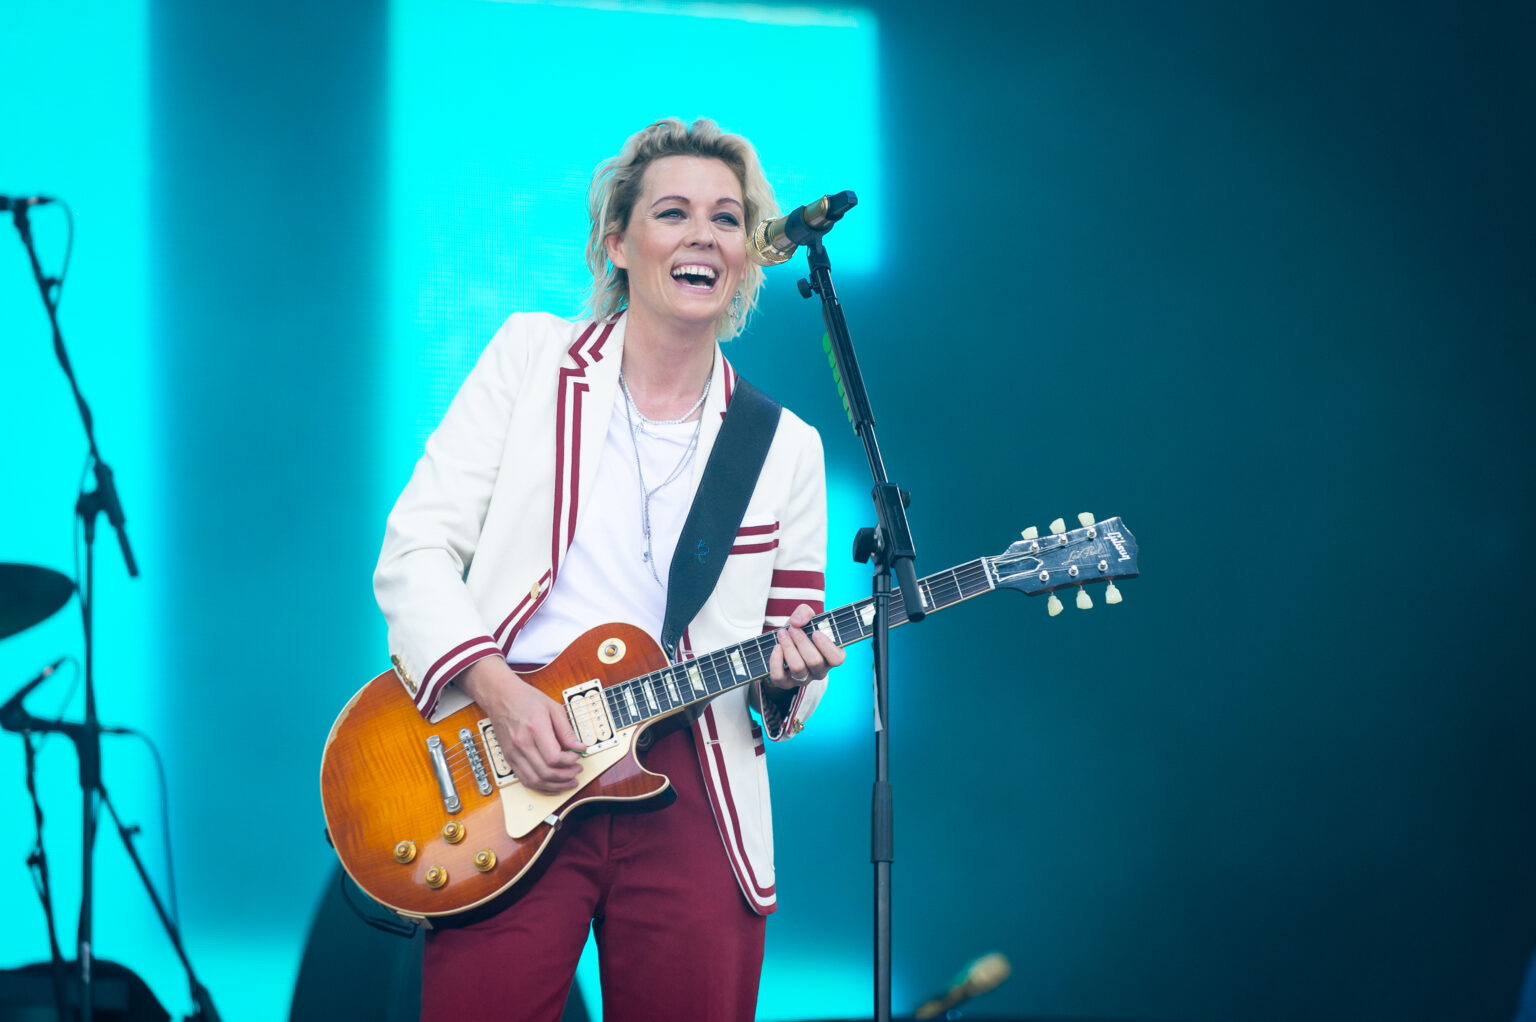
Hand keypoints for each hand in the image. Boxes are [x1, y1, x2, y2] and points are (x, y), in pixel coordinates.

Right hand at [457, 658, 585, 793]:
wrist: (500, 697)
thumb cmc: (526, 699)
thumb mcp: (553, 708)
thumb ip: (567, 731)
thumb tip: (580, 747)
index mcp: (535, 729)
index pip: (554, 758)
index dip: (570, 761)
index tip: (578, 756)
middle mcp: (522, 744)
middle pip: (546, 773)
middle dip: (566, 776)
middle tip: (577, 770)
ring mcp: (513, 753)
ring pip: (535, 781)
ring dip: (555, 786)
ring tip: (569, 782)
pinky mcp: (509, 759)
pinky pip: (524, 780)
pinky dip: (540, 787)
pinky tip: (552, 784)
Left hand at [768, 603, 844, 690]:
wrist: (785, 642)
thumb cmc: (801, 630)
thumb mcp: (806, 617)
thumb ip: (805, 612)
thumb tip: (797, 622)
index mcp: (830, 656)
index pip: (837, 659)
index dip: (827, 646)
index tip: (815, 632)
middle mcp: (819, 671)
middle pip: (815, 662)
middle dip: (802, 642)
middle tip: (792, 629)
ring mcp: (803, 679)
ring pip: (798, 669)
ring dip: (788, 647)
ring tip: (782, 633)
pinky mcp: (786, 683)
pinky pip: (780, 677)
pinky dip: (776, 661)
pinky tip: (776, 647)